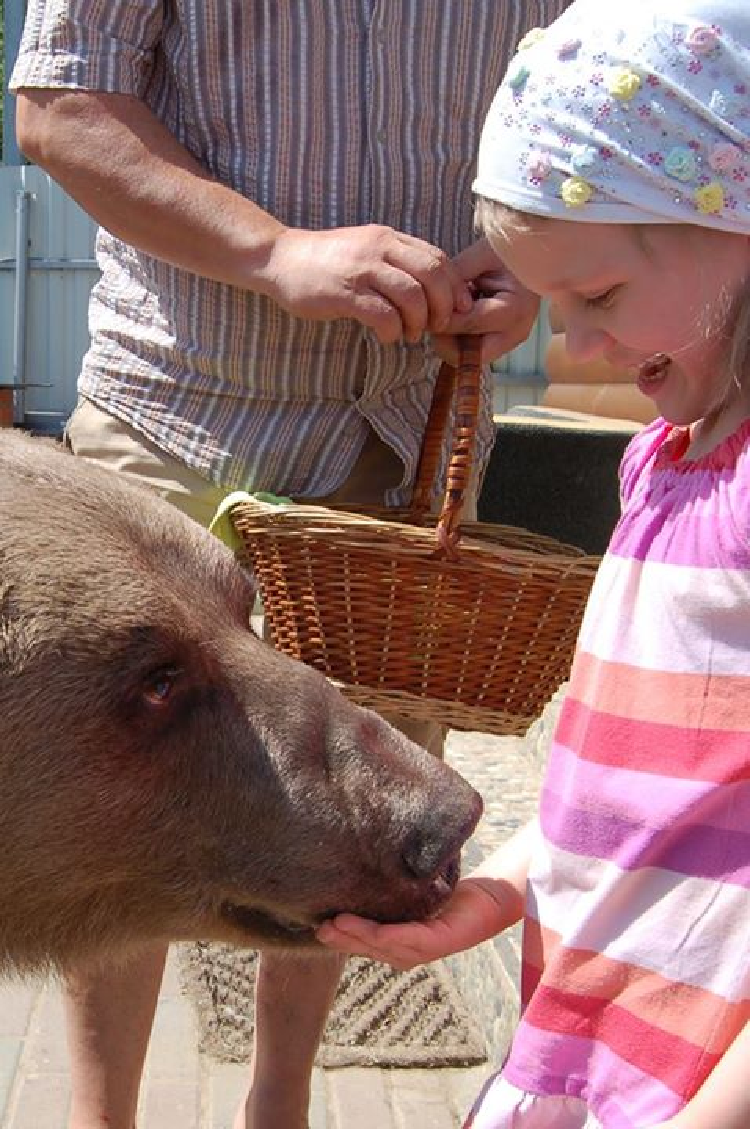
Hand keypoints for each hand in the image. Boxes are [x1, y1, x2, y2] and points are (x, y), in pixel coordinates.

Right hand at [265, 224, 473, 344]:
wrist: (280, 259)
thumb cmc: (326, 261)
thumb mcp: (366, 248)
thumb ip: (395, 261)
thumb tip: (431, 288)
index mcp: (389, 238)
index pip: (437, 258)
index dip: (454, 286)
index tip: (456, 308)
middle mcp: (380, 248)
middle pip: (432, 275)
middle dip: (443, 306)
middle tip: (436, 326)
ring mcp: (362, 269)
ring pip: (412, 296)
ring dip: (418, 322)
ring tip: (410, 334)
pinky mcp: (346, 293)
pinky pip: (384, 315)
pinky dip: (393, 331)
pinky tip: (387, 337)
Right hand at [316, 877, 506, 970]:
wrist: (491, 894)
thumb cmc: (449, 888)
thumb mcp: (412, 886)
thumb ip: (389, 886)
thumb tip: (355, 862)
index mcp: (400, 939)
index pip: (367, 942)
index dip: (343, 937)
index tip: (316, 923)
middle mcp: (410, 950)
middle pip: (371, 949)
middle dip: (344, 939)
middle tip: (319, 927)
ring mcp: (427, 948)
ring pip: (387, 947)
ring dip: (361, 938)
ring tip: (336, 924)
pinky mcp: (444, 942)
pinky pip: (412, 940)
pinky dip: (391, 936)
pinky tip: (375, 930)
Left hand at [433, 237, 539, 365]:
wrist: (534, 257)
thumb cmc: (509, 252)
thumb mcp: (481, 256)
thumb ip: (456, 275)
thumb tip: (428, 296)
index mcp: (514, 309)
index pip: (466, 323)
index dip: (441, 316)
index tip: (427, 304)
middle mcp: (515, 333)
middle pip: (468, 356)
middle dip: (446, 339)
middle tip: (435, 316)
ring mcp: (511, 343)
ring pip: (468, 358)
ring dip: (452, 341)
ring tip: (450, 313)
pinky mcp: (505, 345)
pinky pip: (474, 352)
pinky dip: (461, 339)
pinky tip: (460, 318)